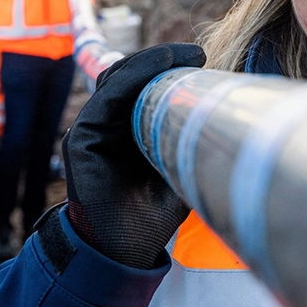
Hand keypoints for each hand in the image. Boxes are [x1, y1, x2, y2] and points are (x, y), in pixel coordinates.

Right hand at [62, 43, 205, 268]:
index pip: (140, 85)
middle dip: (162, 60)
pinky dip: (132, 78)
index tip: (201, 58)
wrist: (124, 252)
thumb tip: (225, 116)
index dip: (167, 67)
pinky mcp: (81, 141)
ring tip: (183, 55)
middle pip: (128, 76)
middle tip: (197, 54)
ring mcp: (90, 131)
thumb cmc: (152, 216)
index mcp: (125, 130)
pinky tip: (158, 68)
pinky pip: (106, 99)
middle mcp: (105, 127)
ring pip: (116, 80)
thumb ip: (187, 142)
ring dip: (149, 62)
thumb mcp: (178, 169)